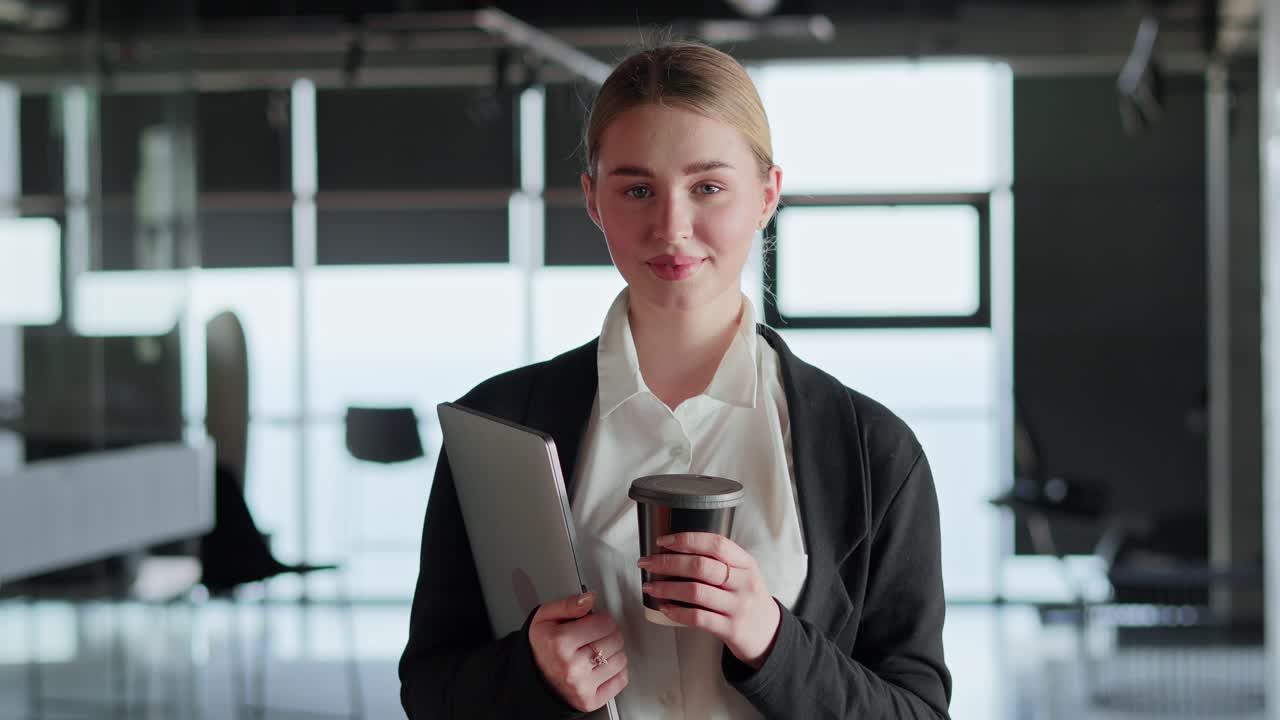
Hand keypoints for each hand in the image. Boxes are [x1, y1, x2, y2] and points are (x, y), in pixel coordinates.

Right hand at [528, 592, 628, 711]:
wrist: (532, 677)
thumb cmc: (541, 646)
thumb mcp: (545, 617)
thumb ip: (568, 604)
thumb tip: (589, 598)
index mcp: (559, 642)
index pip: (605, 623)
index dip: (600, 619)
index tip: (592, 623)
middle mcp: (571, 667)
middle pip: (615, 640)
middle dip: (608, 634)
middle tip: (593, 637)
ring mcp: (581, 686)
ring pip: (621, 659)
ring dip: (612, 652)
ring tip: (594, 652)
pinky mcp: (589, 701)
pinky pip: (621, 679)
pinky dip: (615, 671)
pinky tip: (600, 667)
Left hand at [639, 533, 781, 668]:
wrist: (768, 635)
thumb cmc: (747, 599)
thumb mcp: (744, 574)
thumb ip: (720, 562)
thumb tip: (676, 550)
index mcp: (746, 564)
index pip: (716, 544)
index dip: (686, 540)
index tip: (663, 541)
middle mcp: (744, 583)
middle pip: (701, 566)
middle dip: (667, 562)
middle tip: (647, 563)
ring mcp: (738, 607)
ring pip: (695, 592)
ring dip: (667, 587)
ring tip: (650, 586)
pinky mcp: (731, 629)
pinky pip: (698, 618)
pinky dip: (677, 612)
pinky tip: (664, 607)